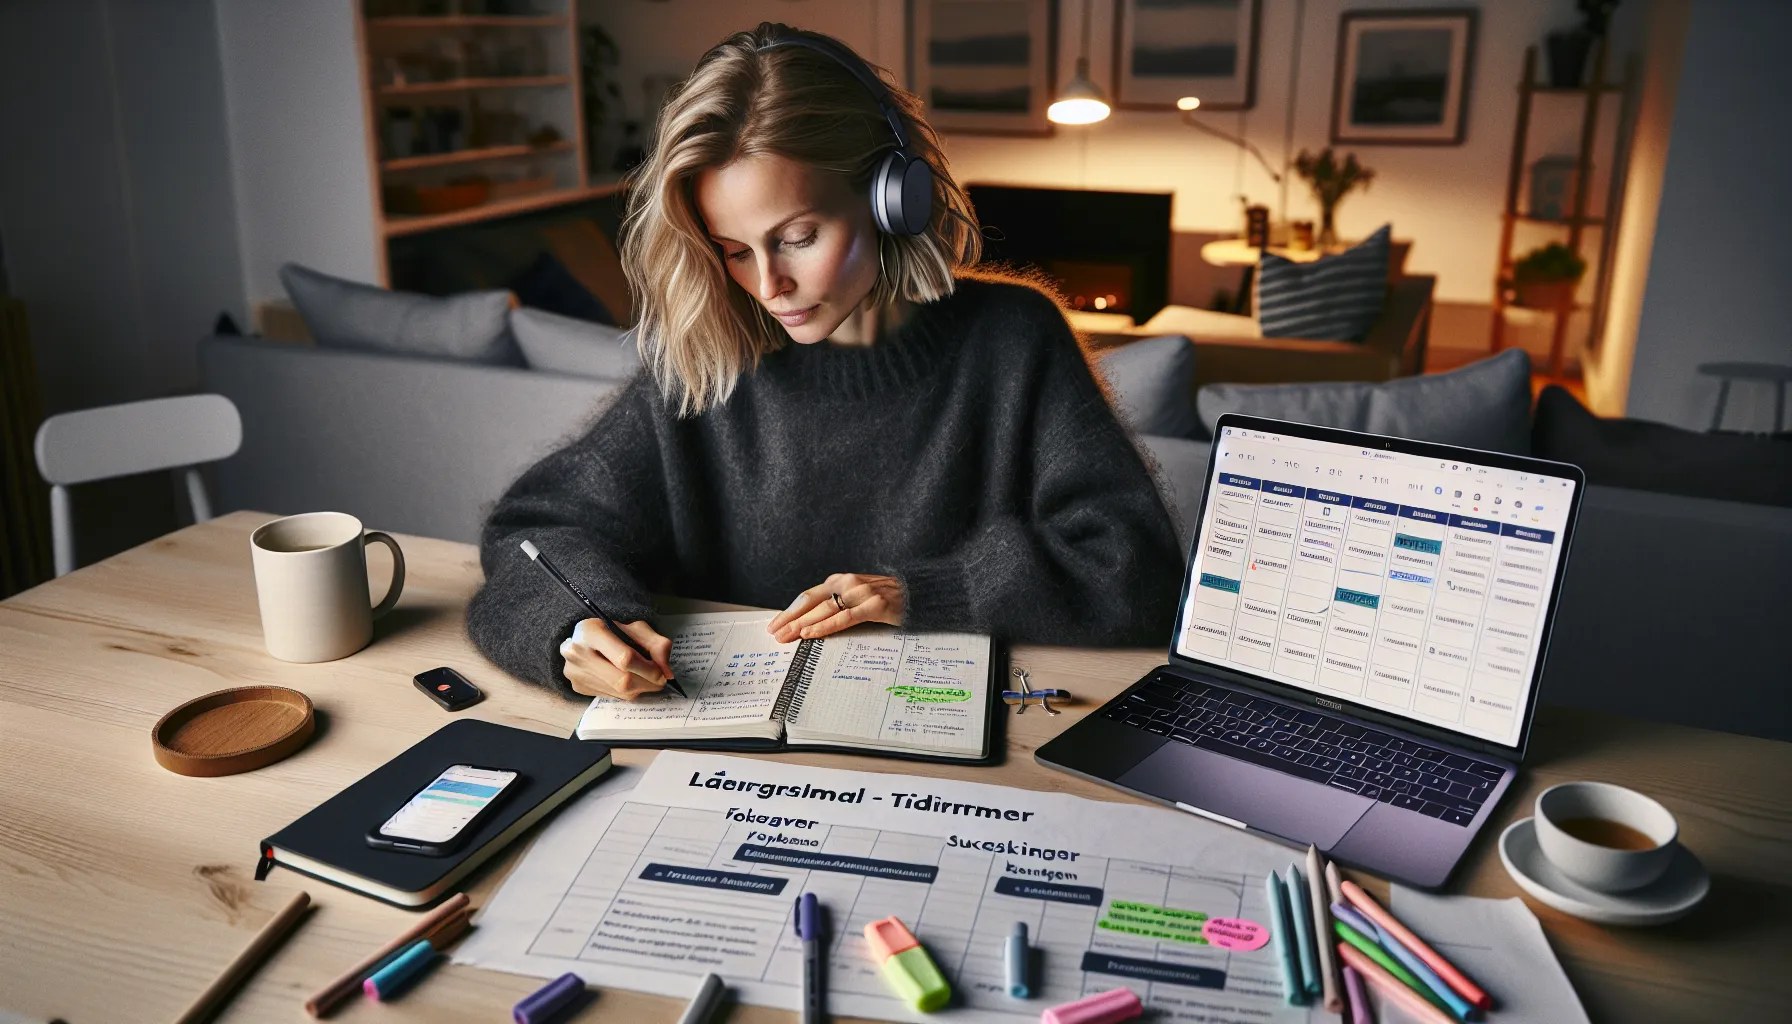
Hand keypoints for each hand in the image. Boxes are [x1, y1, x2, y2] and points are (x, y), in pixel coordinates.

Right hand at [559, 619, 675, 699]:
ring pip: (619, 692)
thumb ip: (656, 644)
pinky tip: (629, 680)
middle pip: (623, 681)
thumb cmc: (611, 630)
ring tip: (646, 679)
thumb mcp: (635, 627)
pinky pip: (612, 696)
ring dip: (640, 689)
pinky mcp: (578, 687)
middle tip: (659, 680)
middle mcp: (576, 653)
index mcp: (590, 631)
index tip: (662, 672)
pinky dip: (627, 691)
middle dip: (648, 683)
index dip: (649, 669)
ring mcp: (575, 673)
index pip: (625, 658)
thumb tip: (667, 672)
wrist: (582, 638)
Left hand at [766, 573, 904, 642]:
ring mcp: (862, 593)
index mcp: (841, 580)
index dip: (790, 610)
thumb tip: (811, 623)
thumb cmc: (889, 598)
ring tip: (787, 636)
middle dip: (790, 619)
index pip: (808, 596)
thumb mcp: (859, 596)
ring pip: (824, 610)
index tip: (775, 623)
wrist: (922, 594)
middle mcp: (848, 583)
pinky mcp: (875, 606)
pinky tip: (810, 634)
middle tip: (774, 634)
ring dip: (801, 624)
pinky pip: (844, 618)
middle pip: (811, 602)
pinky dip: (824, 626)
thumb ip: (839, 603)